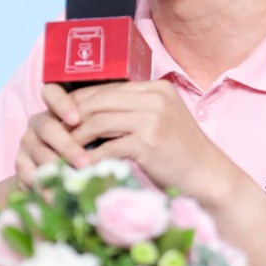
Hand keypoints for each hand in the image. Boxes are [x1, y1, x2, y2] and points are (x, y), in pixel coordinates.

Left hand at [15, 81, 235, 203]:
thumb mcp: (159, 123)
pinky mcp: (148, 142)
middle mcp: (154, 98)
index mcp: (156, 88)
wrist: (210, 177)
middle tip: (55, 136)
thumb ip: (133, 112)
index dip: (79, 103)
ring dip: (76, 139)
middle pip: (97, 102)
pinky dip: (91, 158)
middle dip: (71, 119)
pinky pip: (107, 147)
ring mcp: (152, 119)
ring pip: (97, 122)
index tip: (63, 119)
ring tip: (64, 153)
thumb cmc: (181, 154)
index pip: (105, 88)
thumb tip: (90, 115)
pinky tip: (82, 168)